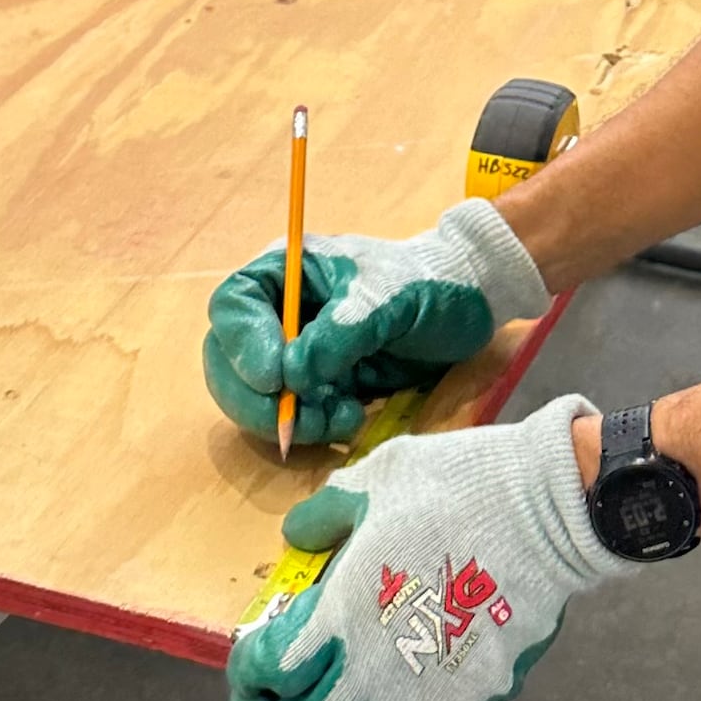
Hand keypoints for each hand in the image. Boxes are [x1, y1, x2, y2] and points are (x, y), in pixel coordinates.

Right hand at [201, 198, 546, 447]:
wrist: (472, 306)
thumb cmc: (430, 284)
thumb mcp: (387, 300)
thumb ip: (338, 334)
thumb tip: (290, 377)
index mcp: (287, 272)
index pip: (232, 308)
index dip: (242, 346)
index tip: (276, 378)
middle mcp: (279, 312)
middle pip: (228, 361)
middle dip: (255, 398)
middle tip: (293, 421)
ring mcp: (295, 352)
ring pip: (255, 398)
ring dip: (287, 420)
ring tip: (339, 418)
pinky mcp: (318, 386)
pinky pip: (291, 418)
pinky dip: (311, 428)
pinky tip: (350, 418)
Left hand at [227, 399, 621, 700]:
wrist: (546, 511)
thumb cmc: (455, 488)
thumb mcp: (375, 482)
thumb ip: (326, 515)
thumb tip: (299, 537)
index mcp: (338, 617)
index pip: (267, 670)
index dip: (249, 664)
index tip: (251, 651)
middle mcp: (370, 674)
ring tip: (344, 694)